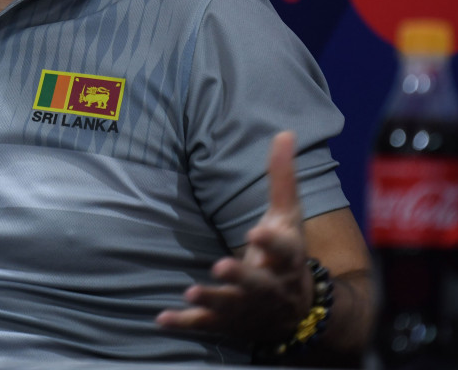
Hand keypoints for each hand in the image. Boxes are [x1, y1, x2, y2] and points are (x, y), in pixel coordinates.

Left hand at [156, 130, 312, 342]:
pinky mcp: (229, 322)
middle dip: (240, 276)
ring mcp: (249, 307)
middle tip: (220, 266)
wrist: (296, 313)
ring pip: (231, 306)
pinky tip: (160, 319)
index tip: (257, 231)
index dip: (271, 242)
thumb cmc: (286, 254)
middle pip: (256, 282)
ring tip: (191, 291)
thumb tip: (285, 131)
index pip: (283, 248)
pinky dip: (185, 323)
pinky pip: (206, 325)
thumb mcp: (288, 217)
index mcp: (286, 257)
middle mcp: (269, 285)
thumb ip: (281, 177)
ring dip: (211, 299)